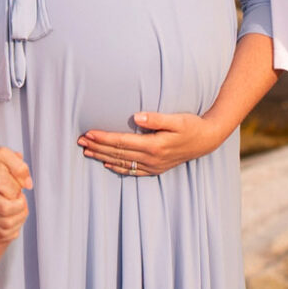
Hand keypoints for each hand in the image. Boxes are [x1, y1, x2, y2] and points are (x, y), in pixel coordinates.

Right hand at [0, 147, 31, 239]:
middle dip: (20, 211)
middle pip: (6, 219)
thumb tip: (29, 185)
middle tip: (22, 200)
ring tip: (20, 207)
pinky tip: (15, 216)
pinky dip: (13, 229)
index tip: (21, 194)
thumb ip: (19, 167)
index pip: (5, 206)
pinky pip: (1, 234)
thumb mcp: (6, 156)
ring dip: (18, 220)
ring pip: (4, 228)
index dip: (19, 203)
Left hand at [78, 110, 220, 176]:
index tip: (88, 133)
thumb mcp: (177, 119)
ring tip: (87, 152)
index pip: (122, 142)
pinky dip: (118, 168)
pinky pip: (133, 171)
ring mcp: (154, 166)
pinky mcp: (156, 168)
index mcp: (154, 146)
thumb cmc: (192, 125)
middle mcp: (152, 159)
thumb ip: (156, 118)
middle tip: (80, 142)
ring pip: (122, 163)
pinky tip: (108, 164)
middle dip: (98, 147)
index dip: (104, 138)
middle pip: (118, 154)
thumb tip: (136, 117)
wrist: (207, 140)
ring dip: (103, 157)